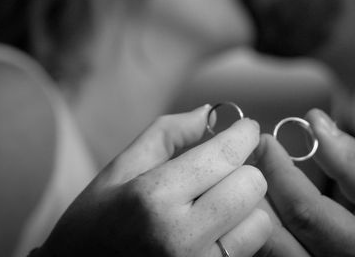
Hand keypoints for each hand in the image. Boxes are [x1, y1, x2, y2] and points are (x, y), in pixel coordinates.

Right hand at [37, 105, 271, 256]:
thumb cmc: (95, 223)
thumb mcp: (118, 169)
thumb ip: (166, 134)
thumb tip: (208, 113)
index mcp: (153, 196)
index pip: (225, 155)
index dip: (244, 134)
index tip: (245, 129)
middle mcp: (179, 236)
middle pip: (251, 185)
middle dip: (242, 169)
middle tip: (224, 169)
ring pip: (259, 220)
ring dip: (245, 206)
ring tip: (217, 204)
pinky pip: (250, 249)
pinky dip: (240, 233)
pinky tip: (215, 229)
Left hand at [254, 108, 354, 256]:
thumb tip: (316, 123)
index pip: (302, 210)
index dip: (278, 170)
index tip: (266, 141)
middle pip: (271, 232)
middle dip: (255, 188)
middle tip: (249, 155)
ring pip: (262, 246)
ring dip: (252, 207)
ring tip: (250, 175)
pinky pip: (266, 254)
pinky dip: (259, 226)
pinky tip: (259, 203)